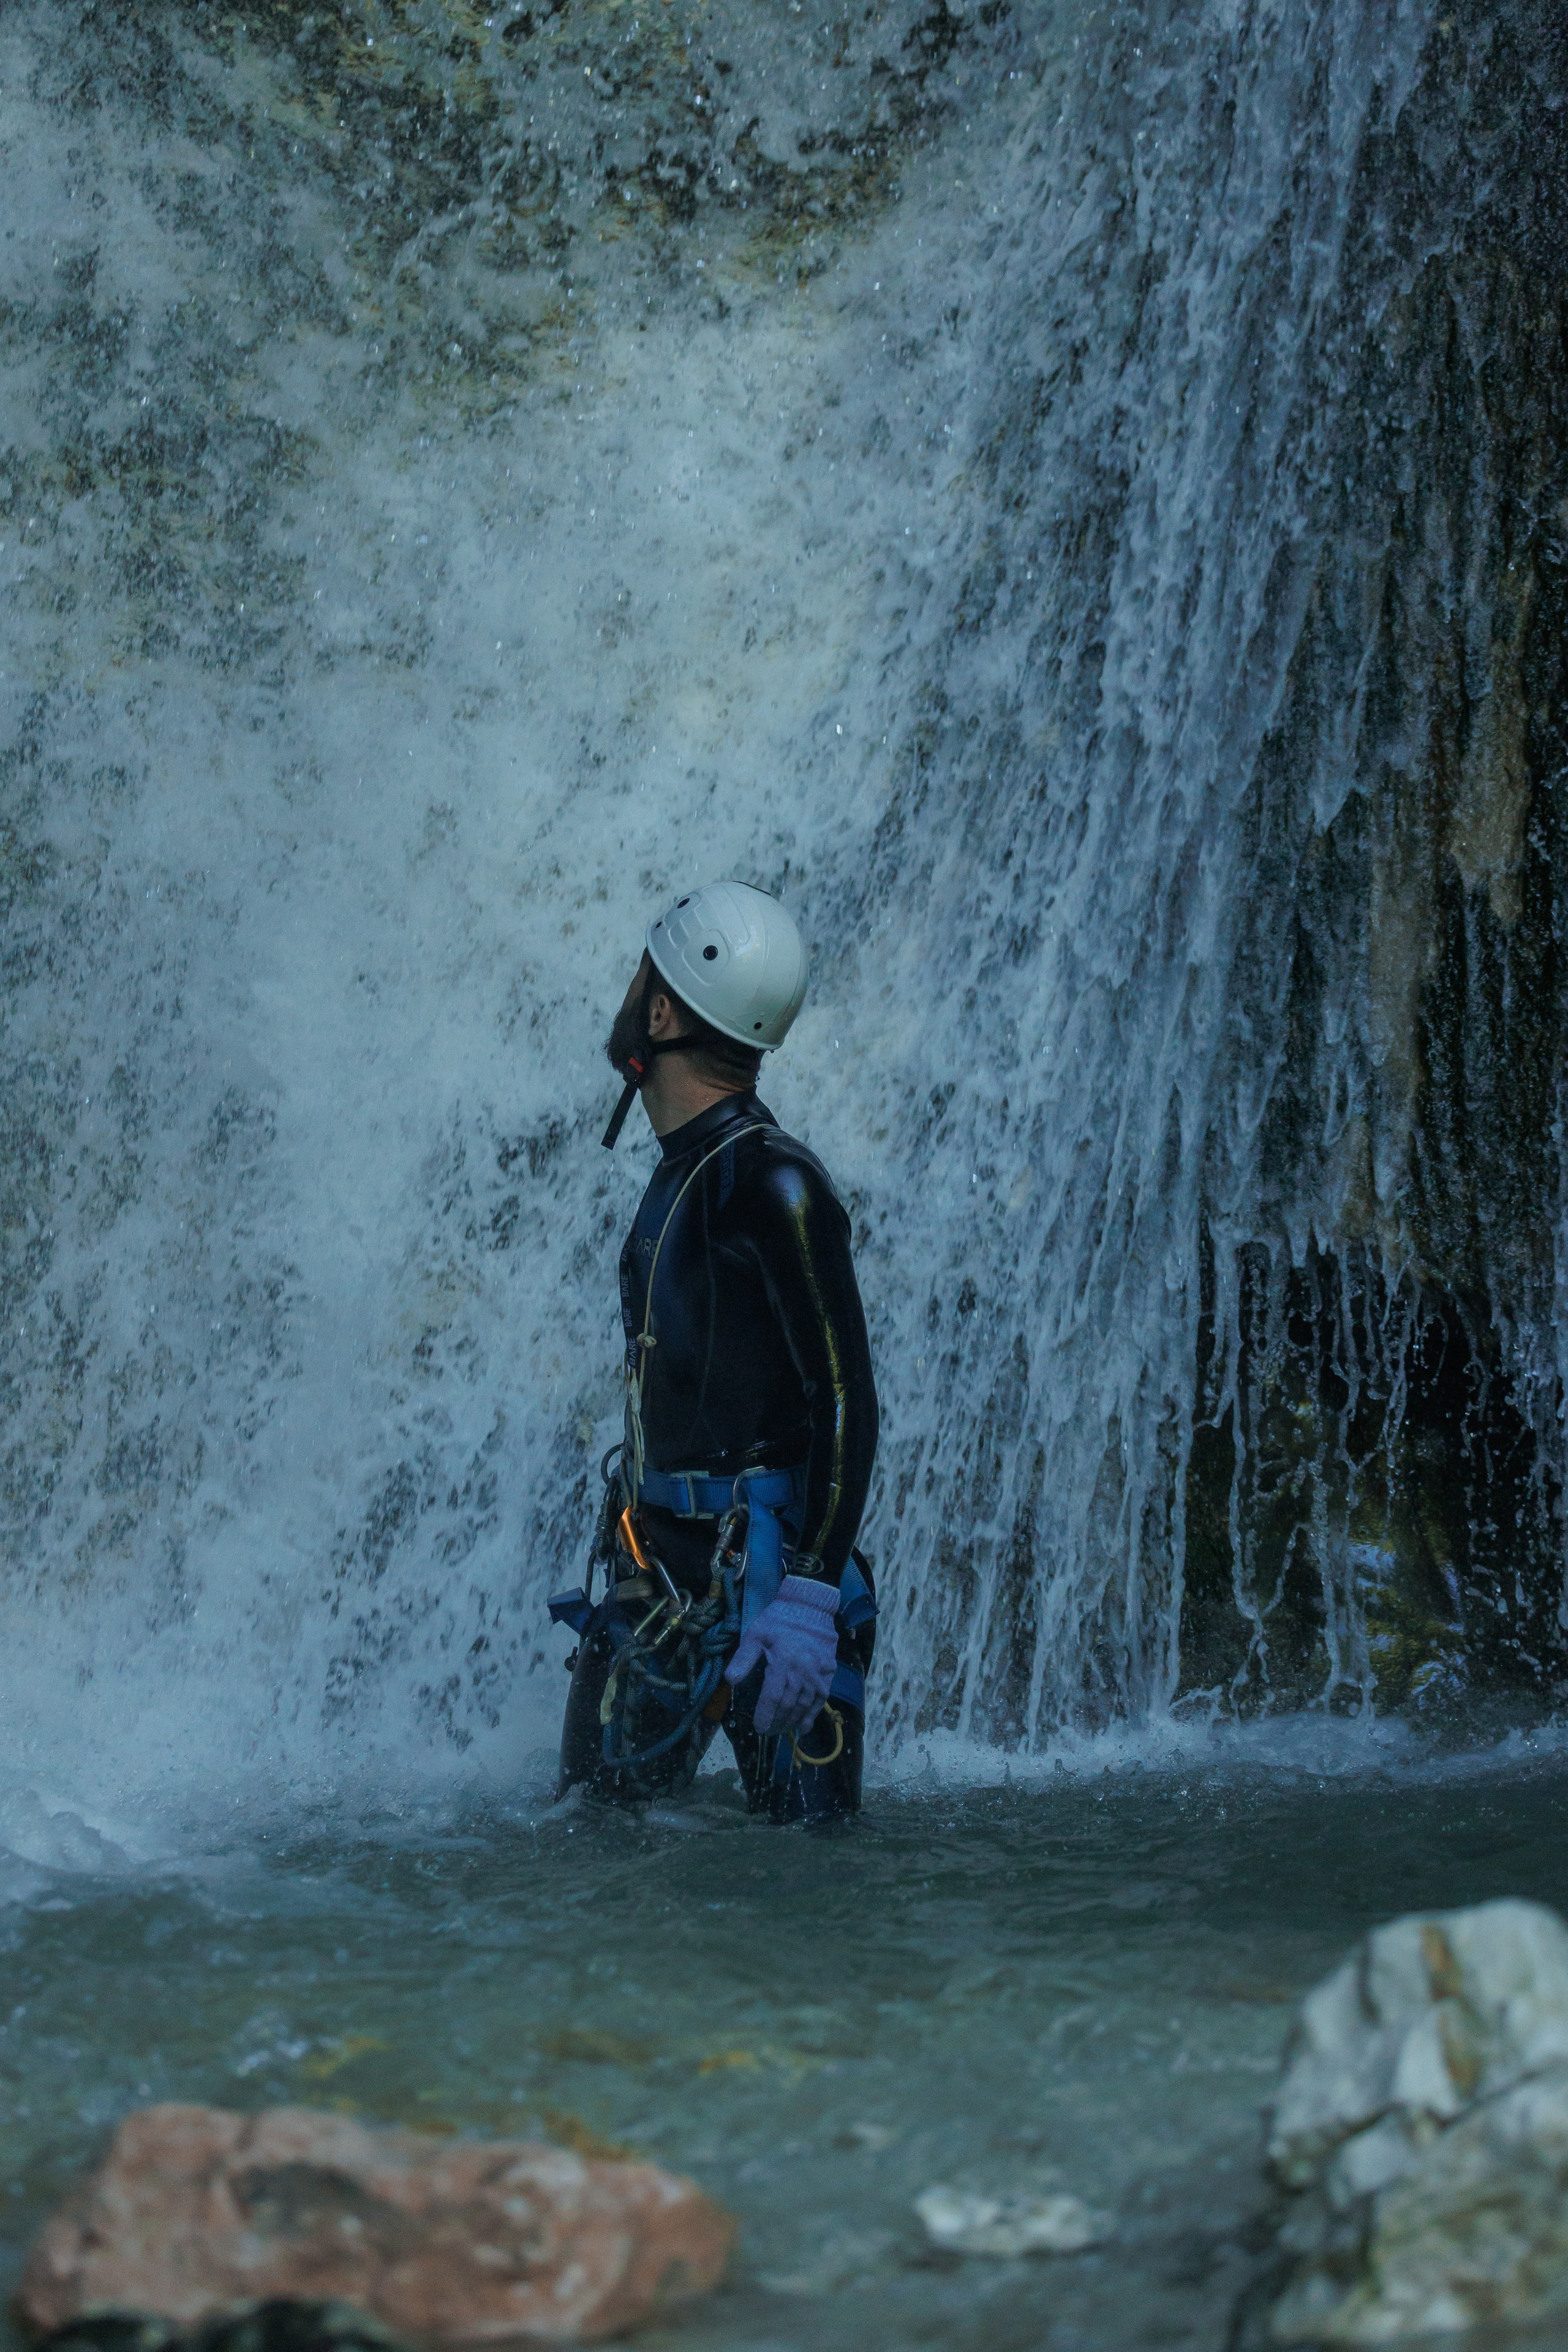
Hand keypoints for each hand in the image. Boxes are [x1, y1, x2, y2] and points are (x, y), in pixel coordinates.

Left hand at [725, 1574, 838, 1735]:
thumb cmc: (779, 1621)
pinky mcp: (828, 1674)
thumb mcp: (756, 1634)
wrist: (810, 1607)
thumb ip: (743, 1658)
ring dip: (792, 1722)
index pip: (772, 1698)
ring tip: (781, 1731)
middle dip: (776, 1722)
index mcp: (782, 1663)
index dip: (765, 1716)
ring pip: (803, 1706)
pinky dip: (811, 1716)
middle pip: (787, 1706)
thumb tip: (730, 1680)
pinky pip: (820, 1700)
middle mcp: (801, 1673)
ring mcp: (817, 1675)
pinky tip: (803, 1727)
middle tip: (768, 1732)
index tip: (758, 1728)